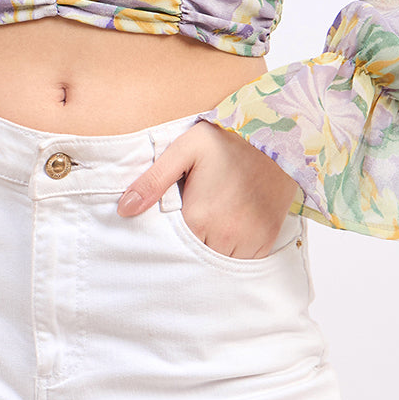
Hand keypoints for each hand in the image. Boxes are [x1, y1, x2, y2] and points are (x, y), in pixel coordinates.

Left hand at [117, 120, 298, 258]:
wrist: (274, 136)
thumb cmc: (225, 141)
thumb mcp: (184, 150)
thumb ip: (153, 181)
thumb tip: (124, 209)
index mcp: (199, 216)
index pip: (173, 248)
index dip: (170, 238)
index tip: (174, 222)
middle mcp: (225, 235)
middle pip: (196, 257)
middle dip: (191, 244)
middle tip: (195, 218)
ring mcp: (249, 240)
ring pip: (220, 263)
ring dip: (213, 249)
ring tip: (213, 221)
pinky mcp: (267, 239)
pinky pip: (245, 261)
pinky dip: (235, 250)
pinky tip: (231, 227)